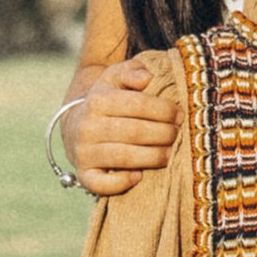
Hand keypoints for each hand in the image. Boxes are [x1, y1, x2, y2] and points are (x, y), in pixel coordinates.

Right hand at [60, 57, 180, 198]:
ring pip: (125, 157)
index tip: (180, 115)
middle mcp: (87, 126)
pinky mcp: (84, 175)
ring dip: (153, 157)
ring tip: (169, 154)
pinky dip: (123, 183)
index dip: (164, 110)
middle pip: (135, 132)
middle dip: (164, 134)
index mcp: (97, 100)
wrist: (77, 127)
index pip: (138, 104)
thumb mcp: (116, 79)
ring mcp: (83, 152)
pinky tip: (139, 176)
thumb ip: (132, 71)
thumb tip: (147, 78)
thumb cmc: (108, 101)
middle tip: (178, 135)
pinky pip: (103, 184)